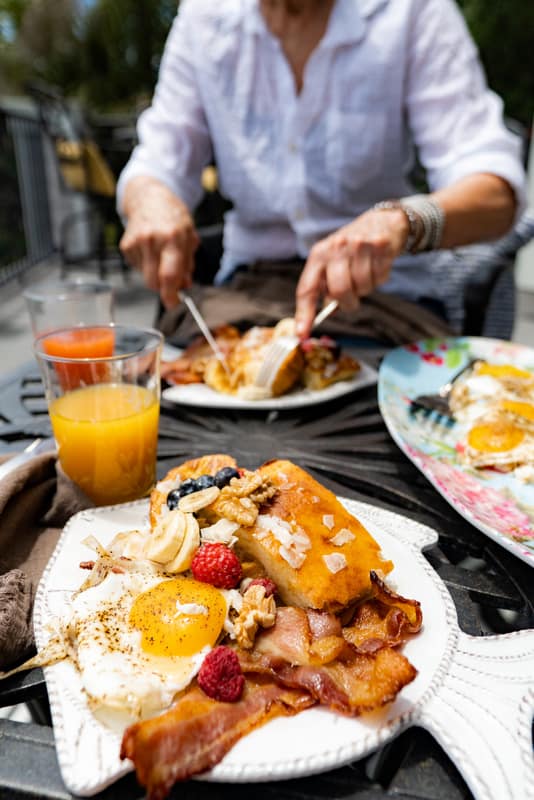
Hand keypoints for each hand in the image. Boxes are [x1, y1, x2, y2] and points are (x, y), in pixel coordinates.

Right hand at [120, 177, 199, 308]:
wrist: (149, 198)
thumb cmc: (173, 217)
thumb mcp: (189, 237)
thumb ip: (188, 264)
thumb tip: (184, 286)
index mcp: (172, 238)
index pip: (169, 275)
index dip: (171, 295)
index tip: (174, 305)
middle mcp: (152, 240)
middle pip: (153, 282)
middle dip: (162, 287)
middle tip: (171, 280)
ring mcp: (136, 242)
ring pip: (145, 277)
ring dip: (155, 274)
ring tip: (160, 255)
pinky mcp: (125, 246)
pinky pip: (137, 268)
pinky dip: (145, 265)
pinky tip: (149, 250)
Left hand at [294, 207, 408, 337]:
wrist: (382, 222)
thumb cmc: (352, 248)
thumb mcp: (333, 260)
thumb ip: (327, 285)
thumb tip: (329, 311)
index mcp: (319, 253)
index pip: (307, 288)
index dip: (304, 313)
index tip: (301, 333)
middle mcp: (336, 248)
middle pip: (339, 291)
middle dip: (347, 303)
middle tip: (351, 302)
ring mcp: (359, 246)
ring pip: (362, 288)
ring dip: (365, 290)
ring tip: (365, 274)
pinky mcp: (380, 248)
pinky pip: (379, 280)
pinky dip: (379, 280)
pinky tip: (376, 266)